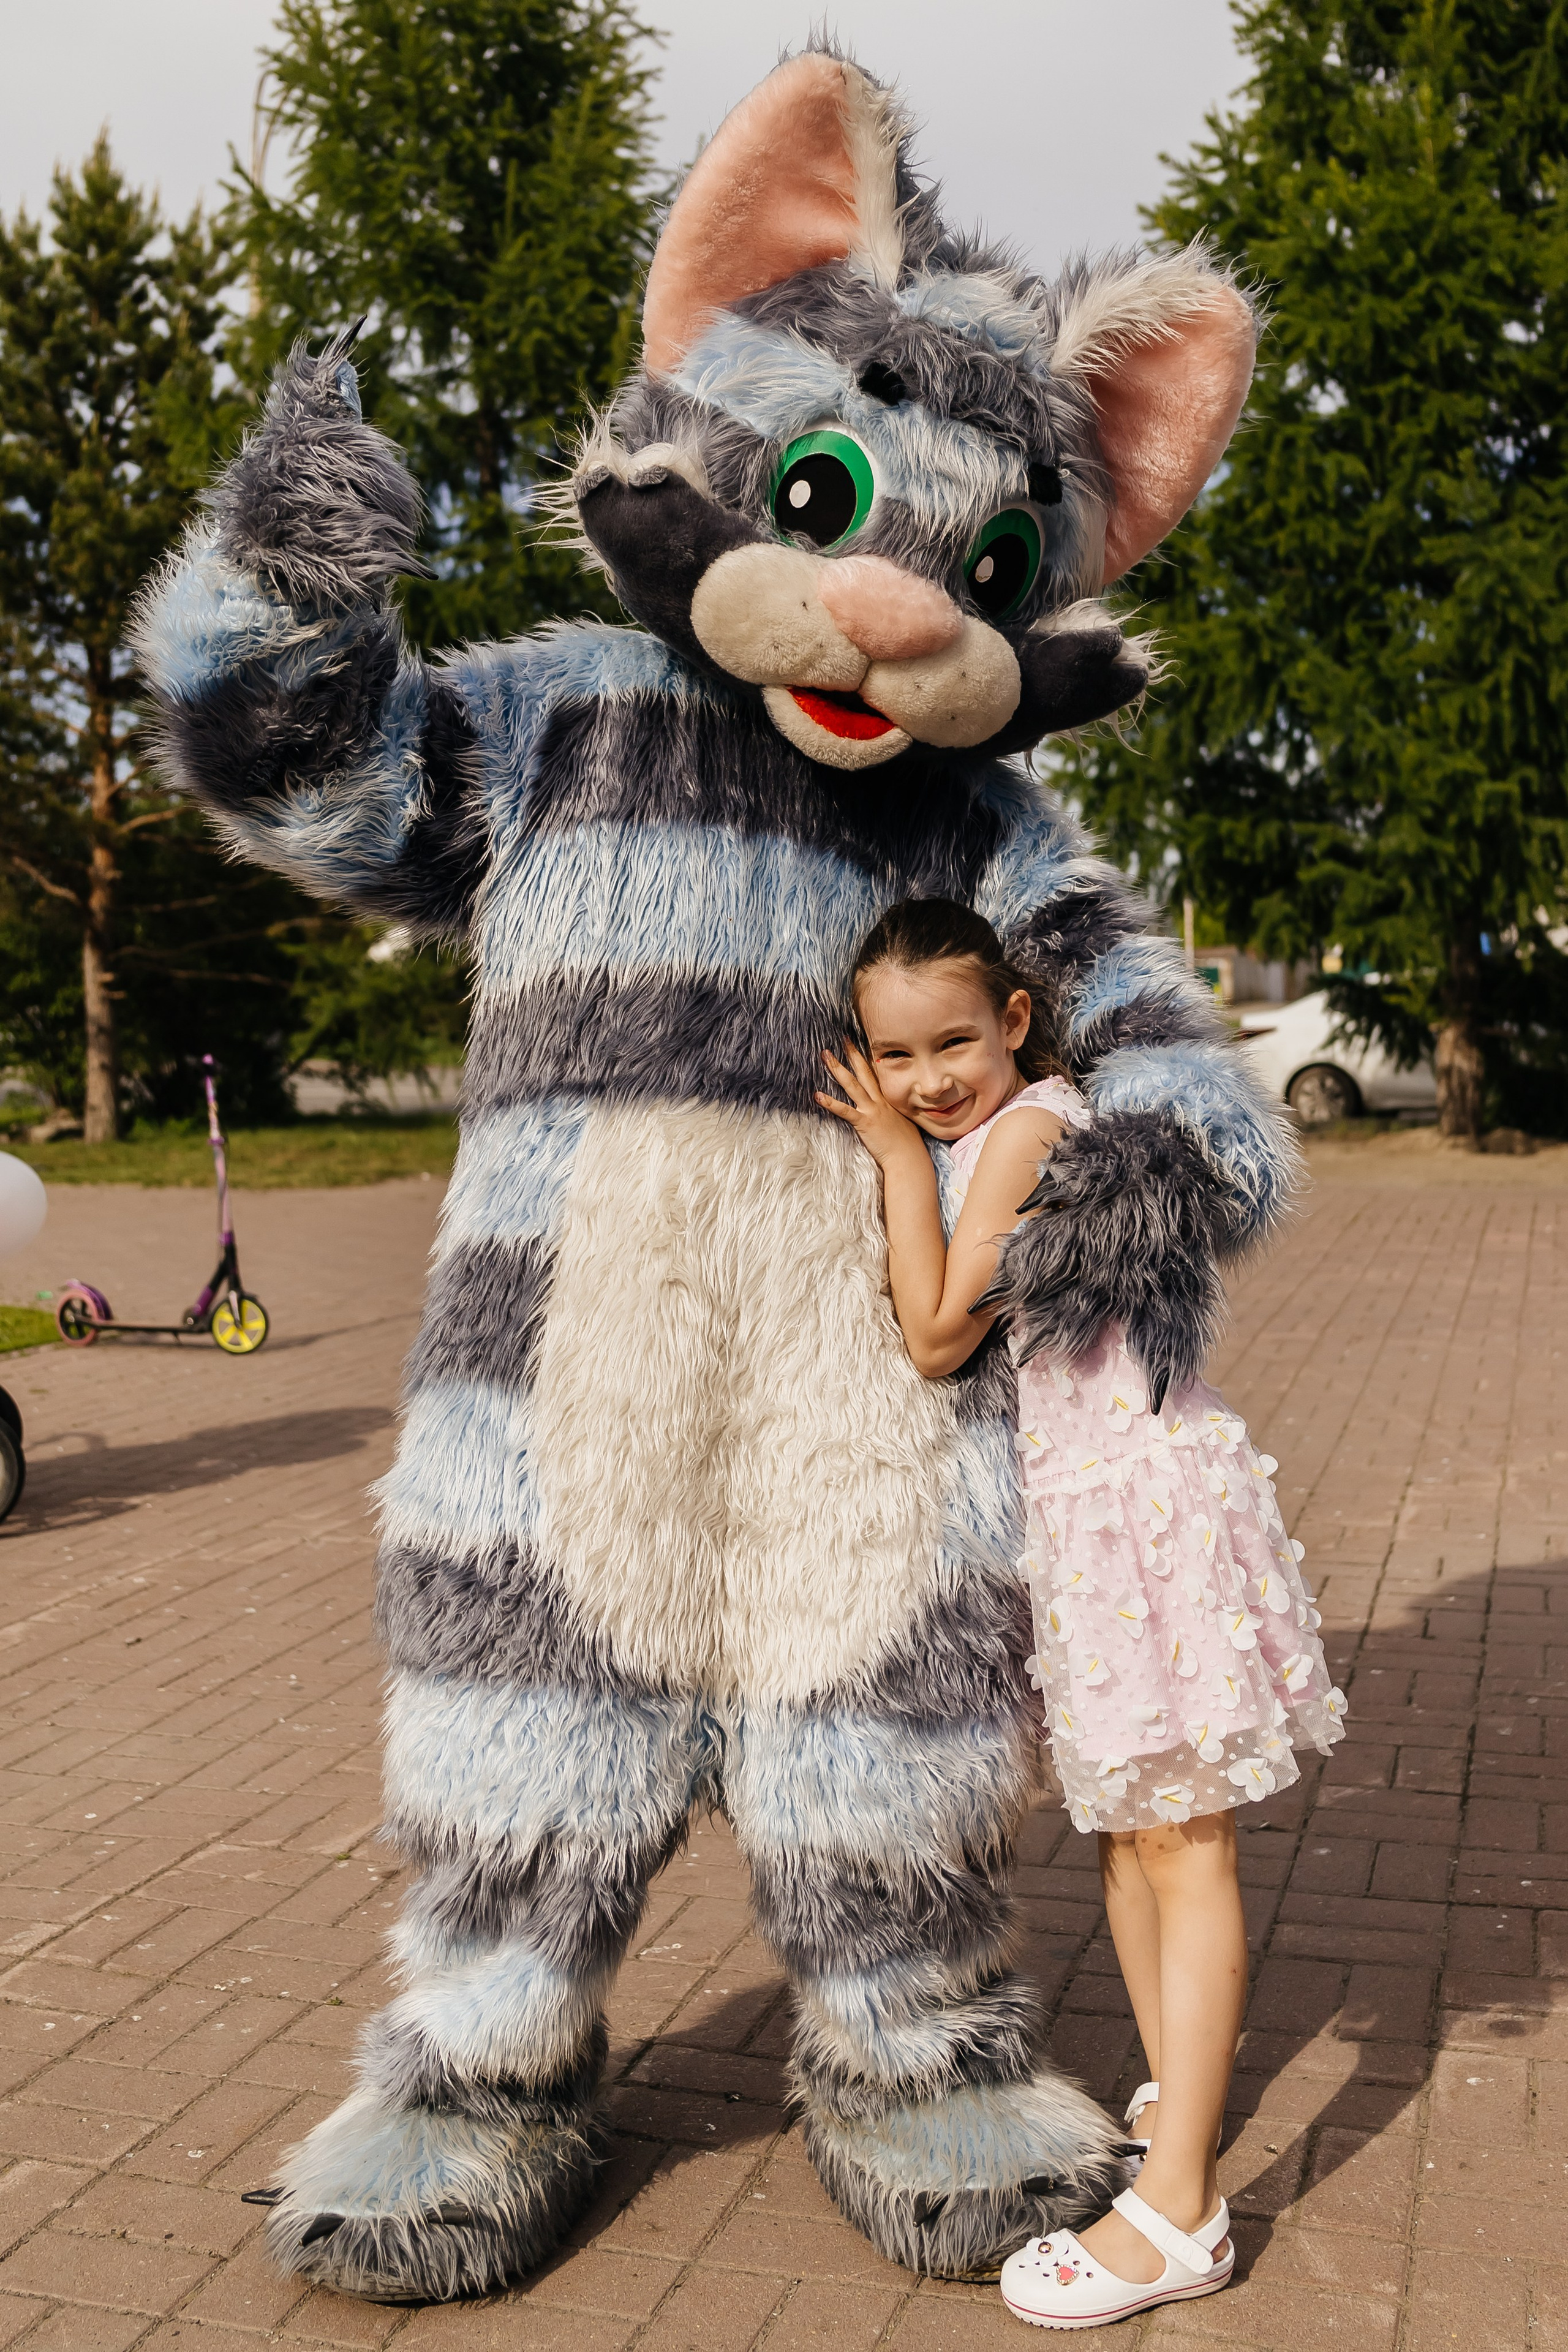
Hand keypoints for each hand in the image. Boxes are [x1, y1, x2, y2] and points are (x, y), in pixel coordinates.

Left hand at [816, 1039, 921, 1168]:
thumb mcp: (902, 1122)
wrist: (909, 1158)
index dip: (867, 1059)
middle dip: (853, 1054)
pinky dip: (830, 1103)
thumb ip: (892, 1113)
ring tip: (825, 1056)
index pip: (876, 1075)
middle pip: (864, 1072)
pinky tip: (817, 1095)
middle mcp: (880, 1101)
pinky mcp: (864, 1123)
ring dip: (837, 1069)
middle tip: (843, 1039)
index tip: (860, 1045)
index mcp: (888, 1100)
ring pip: (852, 1085)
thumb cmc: (907, 1144)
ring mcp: (872, 1110)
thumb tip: (887, 1112)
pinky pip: (844, 1111)